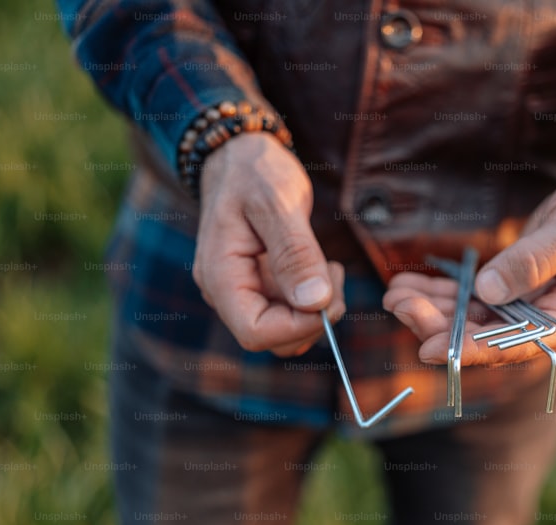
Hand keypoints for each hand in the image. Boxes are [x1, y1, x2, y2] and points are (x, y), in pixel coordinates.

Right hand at [192, 132, 345, 356]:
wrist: (240, 155)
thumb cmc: (254, 171)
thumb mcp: (277, 202)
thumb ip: (295, 253)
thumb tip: (315, 303)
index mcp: (220, 276)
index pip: (255, 332)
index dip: (298, 326)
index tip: (329, 296)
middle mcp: (226, 292)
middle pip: (273, 338)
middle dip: (312, 318)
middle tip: (335, 274)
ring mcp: (243, 291)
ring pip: (286, 329)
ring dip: (317, 309)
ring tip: (330, 267)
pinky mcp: (261, 286)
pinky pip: (290, 311)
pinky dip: (314, 299)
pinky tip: (322, 267)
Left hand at [382, 169, 555, 364]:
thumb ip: (533, 260)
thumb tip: (488, 290)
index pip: (518, 345)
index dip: (473, 350)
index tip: (431, 348)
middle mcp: (548, 322)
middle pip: (487, 337)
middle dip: (440, 326)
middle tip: (400, 306)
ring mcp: (529, 308)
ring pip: (473, 320)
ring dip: (433, 310)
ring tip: (395, 296)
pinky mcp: (513, 291)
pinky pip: (472, 300)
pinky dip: (441, 294)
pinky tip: (408, 286)